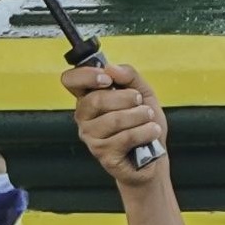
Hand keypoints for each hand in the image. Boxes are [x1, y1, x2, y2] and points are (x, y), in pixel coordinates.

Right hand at [63, 61, 171, 188]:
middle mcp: (84, 118)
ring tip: (149, 118)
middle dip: (126, 97)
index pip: (70, 80)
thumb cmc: (144, 123)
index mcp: (89, 98)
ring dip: (140, 116)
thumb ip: (129, 76)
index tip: (107, 79)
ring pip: (113, 119)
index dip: (86, 75)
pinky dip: (145, 132)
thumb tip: (111, 68)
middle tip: (139, 101)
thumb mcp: (143, 92)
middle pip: (95, 100)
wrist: (155, 156)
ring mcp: (91, 138)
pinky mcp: (104, 154)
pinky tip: (151, 131)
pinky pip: (125, 137)